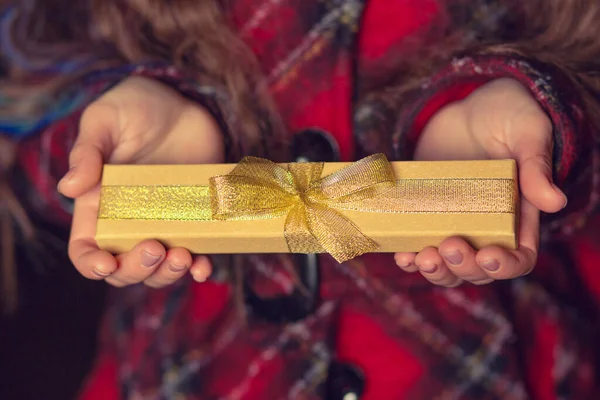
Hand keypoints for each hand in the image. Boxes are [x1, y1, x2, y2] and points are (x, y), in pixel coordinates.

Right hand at [58, 77, 222, 287]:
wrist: (184, 102)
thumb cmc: (136, 106)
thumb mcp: (106, 119)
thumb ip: (87, 151)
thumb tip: (69, 187)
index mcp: (97, 204)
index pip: (86, 247)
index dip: (91, 265)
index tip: (106, 265)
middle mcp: (129, 221)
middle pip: (124, 267)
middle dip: (136, 270)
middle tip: (154, 248)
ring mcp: (163, 223)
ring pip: (159, 269)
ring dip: (168, 274)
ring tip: (183, 256)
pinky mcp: (194, 219)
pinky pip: (195, 253)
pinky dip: (199, 267)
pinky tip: (203, 267)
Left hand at [394, 78, 566, 286]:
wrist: (464, 106)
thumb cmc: (506, 114)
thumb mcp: (526, 132)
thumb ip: (536, 165)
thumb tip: (554, 202)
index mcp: (519, 215)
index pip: (520, 256)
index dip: (506, 266)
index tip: (489, 256)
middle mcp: (486, 227)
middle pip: (479, 268)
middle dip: (463, 266)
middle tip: (447, 246)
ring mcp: (455, 224)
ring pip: (448, 266)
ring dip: (436, 270)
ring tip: (421, 258)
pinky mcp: (427, 215)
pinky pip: (419, 246)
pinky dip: (410, 258)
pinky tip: (402, 256)